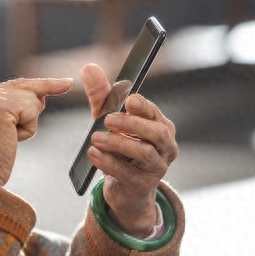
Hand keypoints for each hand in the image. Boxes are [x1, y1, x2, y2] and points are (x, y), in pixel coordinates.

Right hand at [0, 78, 72, 185]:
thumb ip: (12, 109)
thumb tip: (40, 99)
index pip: (12, 85)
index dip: (38, 86)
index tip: (64, 83)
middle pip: (24, 86)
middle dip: (47, 88)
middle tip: (65, 86)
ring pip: (31, 100)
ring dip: (26, 124)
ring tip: (5, 140)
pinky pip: (32, 110)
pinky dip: (27, 129)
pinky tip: (9, 140)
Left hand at [81, 64, 178, 236]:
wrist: (124, 188)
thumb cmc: (120, 148)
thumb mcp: (108, 120)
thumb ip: (101, 95)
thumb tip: (89, 67)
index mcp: (161, 127)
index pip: (154, 113)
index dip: (143, 106)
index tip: (128, 101)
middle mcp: (165, 147)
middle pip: (155, 133)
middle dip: (132, 124)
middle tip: (107, 119)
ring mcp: (157, 168)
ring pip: (144, 153)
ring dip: (118, 143)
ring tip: (95, 138)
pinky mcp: (142, 185)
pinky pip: (128, 173)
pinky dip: (108, 162)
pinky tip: (93, 154)